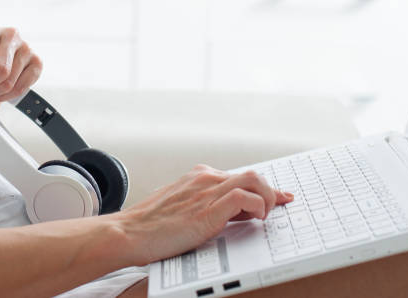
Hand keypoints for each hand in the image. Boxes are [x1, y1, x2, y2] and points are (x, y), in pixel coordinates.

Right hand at [116, 165, 293, 264]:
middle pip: (252, 174)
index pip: (239, 177)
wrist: (128, 233)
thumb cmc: (150, 226)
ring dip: (268, 197)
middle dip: (271, 190)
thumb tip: (228, 214)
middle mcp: (205, 179)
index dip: (263, 188)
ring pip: (254, 179)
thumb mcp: (180, 207)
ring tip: (264, 215)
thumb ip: (203, 204)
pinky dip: (257, 206)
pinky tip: (255, 218)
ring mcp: (207, 191)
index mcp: (198, 177)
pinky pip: (245, 197)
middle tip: (279, 205)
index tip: (279, 195)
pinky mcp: (208, 208)